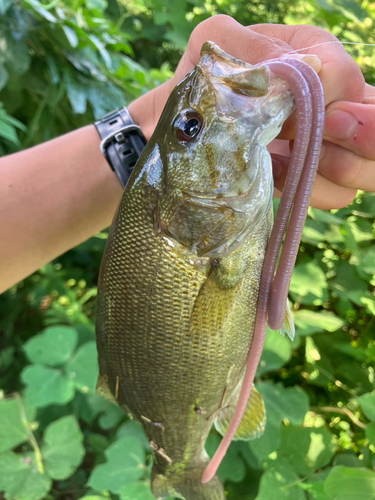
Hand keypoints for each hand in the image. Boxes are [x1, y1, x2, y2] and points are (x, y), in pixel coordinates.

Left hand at [129, 15, 373, 209]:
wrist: (183, 134)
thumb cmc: (199, 85)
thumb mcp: (213, 47)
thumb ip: (251, 46)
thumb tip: (305, 70)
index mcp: (313, 56)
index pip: (342, 79)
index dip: (320, 101)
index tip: (285, 118)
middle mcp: (331, 98)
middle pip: (373, 124)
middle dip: (353, 140)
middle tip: (295, 142)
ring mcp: (326, 142)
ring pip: (365, 167)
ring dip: (326, 171)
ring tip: (279, 163)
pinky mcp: (312, 177)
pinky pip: (337, 195)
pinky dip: (308, 191)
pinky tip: (273, 178)